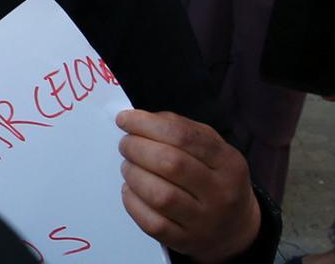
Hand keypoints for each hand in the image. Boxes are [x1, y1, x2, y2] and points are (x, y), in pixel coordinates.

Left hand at [117, 110, 259, 261]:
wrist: (234, 229)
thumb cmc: (214, 178)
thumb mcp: (212, 146)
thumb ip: (180, 126)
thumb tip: (140, 118)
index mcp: (229, 162)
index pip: (184, 136)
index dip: (147, 124)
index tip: (124, 119)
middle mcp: (221, 192)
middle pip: (170, 163)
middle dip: (137, 148)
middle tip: (125, 144)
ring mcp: (204, 221)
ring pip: (160, 195)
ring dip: (133, 174)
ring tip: (128, 166)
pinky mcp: (185, 241)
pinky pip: (152, 222)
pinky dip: (132, 202)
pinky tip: (131, 189)